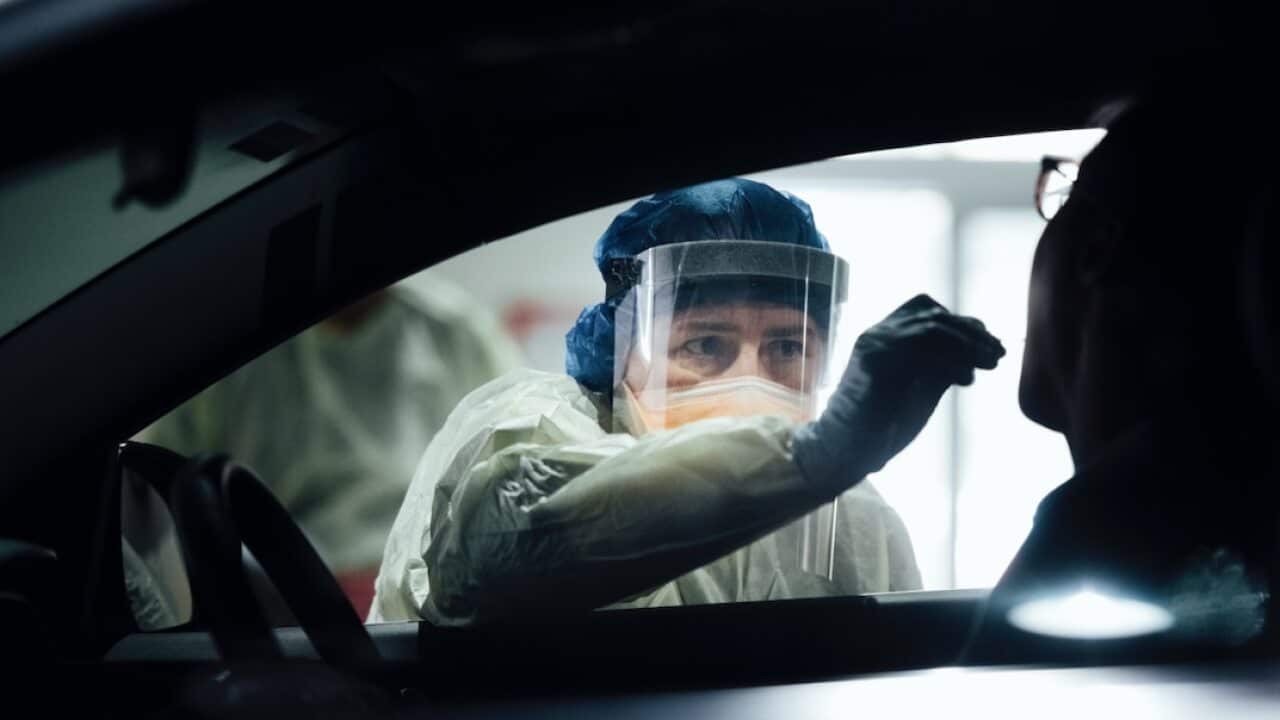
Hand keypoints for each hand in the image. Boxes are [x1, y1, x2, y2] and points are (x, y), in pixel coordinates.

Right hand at [793, 294, 1004, 483]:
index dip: (959, 320)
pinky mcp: (876, 367)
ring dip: (967, 345)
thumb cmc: (882, 423)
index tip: (986, 337)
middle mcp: (876, 335)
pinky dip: (951, 364)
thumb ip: (939, 365)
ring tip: (991, 362)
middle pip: (931, 317)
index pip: (922, 308)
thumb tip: (975, 355)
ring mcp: (874, 349)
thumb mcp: (917, 385)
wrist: (846, 449)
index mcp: (881, 334)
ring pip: (929, 331)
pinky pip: (921, 354)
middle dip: (971, 333)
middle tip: (998, 352)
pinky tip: (966, 379)